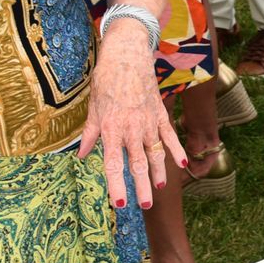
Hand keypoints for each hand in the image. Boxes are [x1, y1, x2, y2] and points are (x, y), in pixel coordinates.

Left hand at [78, 26, 186, 212]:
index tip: (120, 202)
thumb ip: (89, 134)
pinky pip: (169, 136)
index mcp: (112, 129)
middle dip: (141, 186)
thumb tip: (81, 155)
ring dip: (158, 173)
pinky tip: (182, 165)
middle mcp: (131, 129)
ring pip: (155, 154)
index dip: (117, 184)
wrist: (127, 56)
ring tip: (158, 189)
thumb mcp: (93, 108)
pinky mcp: (159, 115)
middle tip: (145, 206)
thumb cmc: (106, 81)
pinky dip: (176, 150)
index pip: (114, 163)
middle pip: (138, 164)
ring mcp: (148, 122)